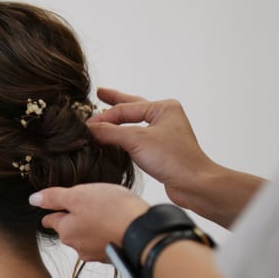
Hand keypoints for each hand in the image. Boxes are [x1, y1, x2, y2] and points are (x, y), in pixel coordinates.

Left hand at [30, 183, 148, 261]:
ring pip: (88, 238)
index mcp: (66, 231)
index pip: (52, 221)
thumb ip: (54, 197)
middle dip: (73, 220)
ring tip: (103, 215)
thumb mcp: (78, 196)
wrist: (143, 234)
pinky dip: (107, 235)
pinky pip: (105, 243)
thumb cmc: (111, 211)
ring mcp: (97, 254)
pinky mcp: (114, 256)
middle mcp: (78, 246)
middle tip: (83, 207)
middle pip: (70, 231)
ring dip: (92, 228)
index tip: (51, 211)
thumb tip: (33, 199)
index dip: (52, 212)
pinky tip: (116, 226)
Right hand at [91, 88, 215, 207]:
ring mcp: (164, 133)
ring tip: (105, 113)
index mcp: (164, 107)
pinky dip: (123, 136)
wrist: (194, 184)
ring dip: (118, 120)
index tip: (85, 125)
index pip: (125, 109)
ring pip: (134, 123)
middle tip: (100, 93)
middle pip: (132, 107)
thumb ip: (109, 132)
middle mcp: (165, 117)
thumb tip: (88, 128)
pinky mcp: (161, 150)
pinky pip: (136, 138)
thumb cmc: (174, 159)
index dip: (103, 117)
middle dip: (114, 101)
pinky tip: (115, 137)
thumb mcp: (136, 140)